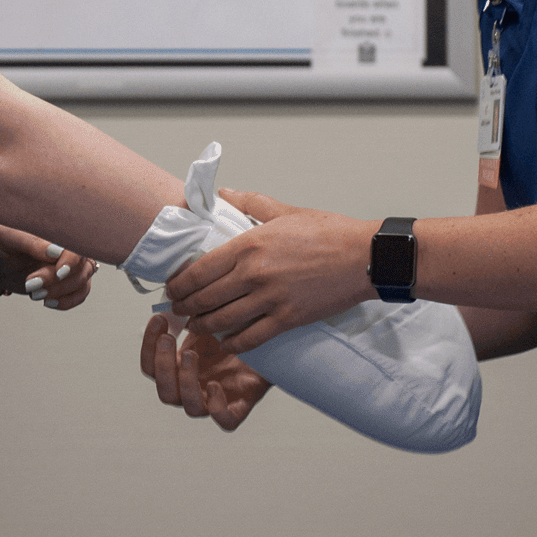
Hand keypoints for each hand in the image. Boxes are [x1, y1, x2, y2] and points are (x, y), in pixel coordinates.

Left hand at [0, 222, 96, 309]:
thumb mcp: (10, 237)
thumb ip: (34, 243)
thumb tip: (57, 252)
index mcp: (57, 231)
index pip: (78, 246)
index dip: (72, 261)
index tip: (59, 273)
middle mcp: (66, 247)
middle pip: (81, 268)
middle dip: (59, 282)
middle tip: (30, 284)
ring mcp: (64, 265)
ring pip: (82, 282)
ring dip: (62, 293)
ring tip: (35, 295)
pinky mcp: (60, 281)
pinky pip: (78, 292)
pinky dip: (67, 301)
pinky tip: (47, 302)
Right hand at [138, 313, 271, 430]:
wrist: (268, 338)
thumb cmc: (235, 326)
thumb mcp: (208, 314)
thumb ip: (189, 307)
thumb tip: (171, 285)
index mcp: (180, 368)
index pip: (151, 367)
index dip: (149, 346)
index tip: (158, 319)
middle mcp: (193, 387)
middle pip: (165, 392)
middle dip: (163, 365)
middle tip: (168, 338)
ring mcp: (214, 399)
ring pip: (189, 407)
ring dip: (185, 381)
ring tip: (192, 355)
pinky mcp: (239, 407)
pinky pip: (225, 421)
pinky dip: (217, 407)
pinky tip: (216, 385)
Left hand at [165, 189, 377, 352]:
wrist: (364, 256)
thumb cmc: (328, 231)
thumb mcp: (285, 211)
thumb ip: (249, 203)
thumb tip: (223, 194)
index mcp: (250, 244)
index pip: (199, 269)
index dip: (180, 283)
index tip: (172, 287)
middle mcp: (254, 273)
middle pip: (205, 298)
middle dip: (184, 307)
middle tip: (176, 309)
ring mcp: (270, 299)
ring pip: (222, 321)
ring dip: (202, 326)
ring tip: (194, 326)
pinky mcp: (287, 319)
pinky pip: (250, 338)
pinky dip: (232, 343)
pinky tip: (225, 342)